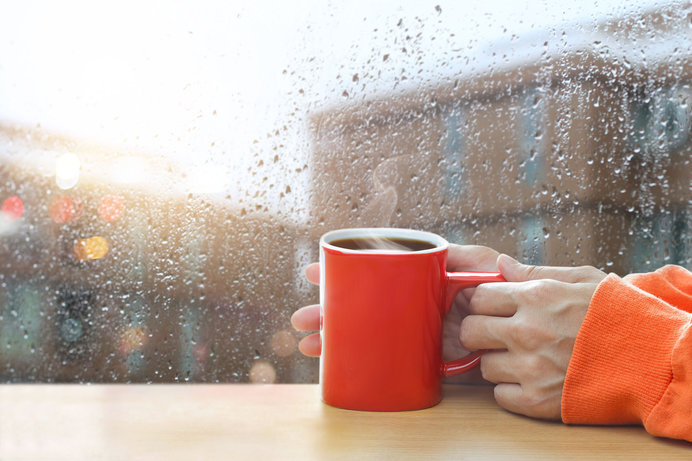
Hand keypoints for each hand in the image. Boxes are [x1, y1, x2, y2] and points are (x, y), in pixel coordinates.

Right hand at [290, 245, 501, 373]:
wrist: (522, 327)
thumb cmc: (504, 289)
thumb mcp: (487, 268)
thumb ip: (476, 260)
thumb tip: (473, 256)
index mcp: (417, 275)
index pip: (371, 269)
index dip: (342, 272)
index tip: (313, 274)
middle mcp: (409, 301)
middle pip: (361, 303)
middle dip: (328, 311)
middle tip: (301, 319)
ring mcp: (414, 328)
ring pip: (368, 331)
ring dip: (337, 338)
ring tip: (310, 346)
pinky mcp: (424, 354)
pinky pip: (388, 357)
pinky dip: (363, 361)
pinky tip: (339, 366)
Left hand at [460, 255, 606, 419]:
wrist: (655, 361)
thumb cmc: (621, 316)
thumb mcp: (584, 280)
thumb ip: (536, 273)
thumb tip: (501, 263)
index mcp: (536, 297)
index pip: (478, 297)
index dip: (484, 304)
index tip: (495, 310)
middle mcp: (527, 331)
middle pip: (469, 331)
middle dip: (480, 332)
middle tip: (500, 336)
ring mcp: (531, 368)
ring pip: (483, 365)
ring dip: (499, 363)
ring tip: (527, 360)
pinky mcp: (538, 401)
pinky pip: (499, 395)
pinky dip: (512, 390)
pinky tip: (534, 381)